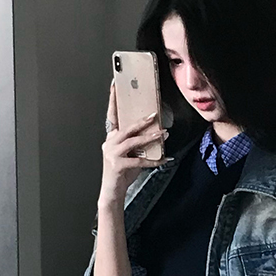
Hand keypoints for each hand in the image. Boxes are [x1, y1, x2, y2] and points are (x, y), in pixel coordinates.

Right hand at [98, 79, 162, 209]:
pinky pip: (141, 161)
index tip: (115, 84)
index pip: (112, 114)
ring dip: (151, 137)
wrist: (112, 192)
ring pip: (133, 141)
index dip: (113, 99)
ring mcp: (112, 154)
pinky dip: (155, 160)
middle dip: (142, 120)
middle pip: (127, 127)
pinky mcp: (119, 165)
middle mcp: (110, 143)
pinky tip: (165, 159)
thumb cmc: (122, 172)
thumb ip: (137, 143)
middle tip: (155, 114)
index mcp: (111, 137)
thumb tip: (155, 132)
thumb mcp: (129, 154)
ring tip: (164, 133)